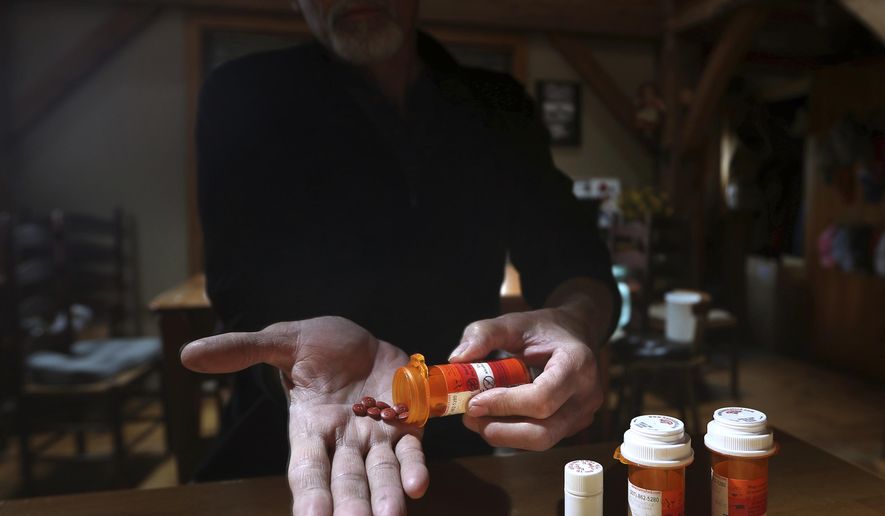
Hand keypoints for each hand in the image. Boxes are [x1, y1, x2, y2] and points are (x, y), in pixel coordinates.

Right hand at [180, 316, 427, 515]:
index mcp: (309, 428)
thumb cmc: (317, 346)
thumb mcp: (281, 342)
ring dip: (386, 497)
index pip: (306, 468)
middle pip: (344, 481)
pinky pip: (410, 452)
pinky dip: (414, 469)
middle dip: (349, 506)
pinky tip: (418, 486)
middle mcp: (343, 441)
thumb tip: (188, 354)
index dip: (310, 495)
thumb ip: (242, 350)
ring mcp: (376, 437)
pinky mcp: (406, 425)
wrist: (362, 338)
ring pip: (380, 474)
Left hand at [448, 308, 603, 450]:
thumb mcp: (514, 321)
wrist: (574, 334)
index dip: (504, 405)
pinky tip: (494, 416)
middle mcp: (586, 395)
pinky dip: (512, 432)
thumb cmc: (543, 328)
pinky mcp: (572, 426)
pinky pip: (540, 438)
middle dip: (500, 430)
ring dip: (502, 434)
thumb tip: (457, 359)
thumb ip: (484, 334)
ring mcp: (582, 414)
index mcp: (577, 363)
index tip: (474, 402)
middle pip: (543, 432)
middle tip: (469, 417)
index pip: (541, 398)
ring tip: (476, 416)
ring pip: (540, 441)